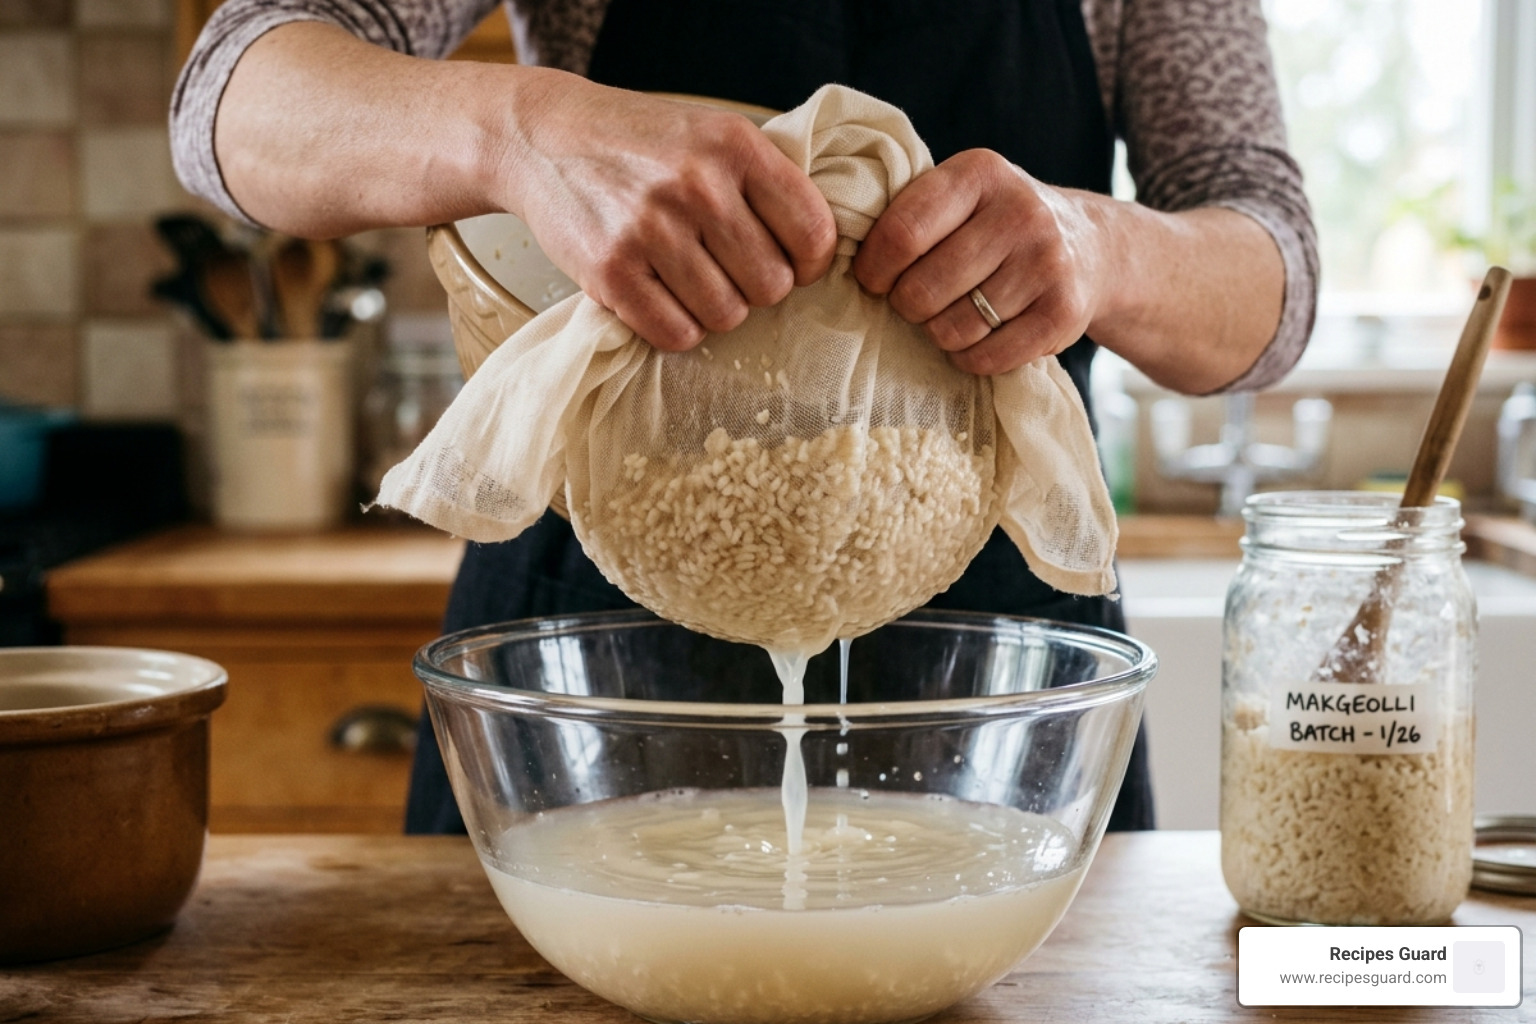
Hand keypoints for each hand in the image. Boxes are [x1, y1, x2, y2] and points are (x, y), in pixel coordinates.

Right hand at [503, 78, 837, 349]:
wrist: (543, 138)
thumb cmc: (639, 143)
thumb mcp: (711, 135)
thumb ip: (764, 182)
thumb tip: (820, 252)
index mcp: (735, 147)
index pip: (812, 232)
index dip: (809, 263)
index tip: (790, 264)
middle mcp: (697, 186)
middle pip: (772, 285)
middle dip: (756, 288)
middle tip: (727, 270)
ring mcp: (651, 229)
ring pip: (727, 315)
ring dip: (715, 310)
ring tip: (690, 281)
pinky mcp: (611, 271)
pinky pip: (676, 334)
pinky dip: (675, 328)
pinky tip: (661, 297)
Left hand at [852, 149, 1108, 374]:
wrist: (1092, 246)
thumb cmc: (998, 225)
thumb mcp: (962, 196)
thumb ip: (910, 213)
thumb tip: (833, 255)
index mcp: (980, 173)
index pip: (901, 233)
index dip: (874, 269)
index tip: (873, 280)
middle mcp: (1019, 211)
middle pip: (921, 290)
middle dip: (906, 306)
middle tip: (916, 302)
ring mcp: (1047, 263)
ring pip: (951, 329)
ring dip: (939, 334)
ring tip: (952, 316)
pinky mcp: (1064, 312)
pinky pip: (986, 357)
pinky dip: (970, 358)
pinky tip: (978, 337)